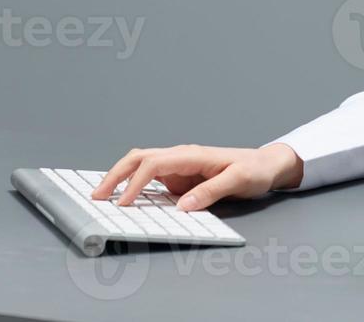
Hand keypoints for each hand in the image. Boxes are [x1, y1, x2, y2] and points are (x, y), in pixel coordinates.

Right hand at [91, 143, 302, 211]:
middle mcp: (180, 158)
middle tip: (97, 196)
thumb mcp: (239, 181)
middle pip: (139, 159)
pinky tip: (123, 200)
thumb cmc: (254, 170)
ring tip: (102, 197)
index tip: (123, 203)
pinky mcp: (179, 178)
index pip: (154, 164)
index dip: (135, 183)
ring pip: (141, 166)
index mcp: (191, 155)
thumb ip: (211, 192)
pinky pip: (151, 180)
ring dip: (120, 178)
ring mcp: (178, 167)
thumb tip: (183, 207)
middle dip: (115, 175)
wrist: (266, 165)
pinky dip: (133, 186)